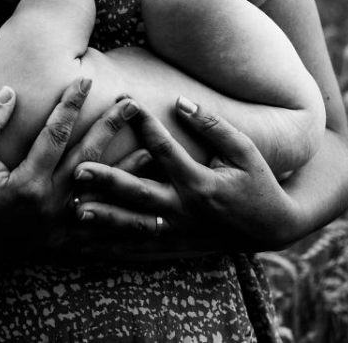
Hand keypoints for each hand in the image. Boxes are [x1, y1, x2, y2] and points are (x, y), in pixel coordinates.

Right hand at [0, 82, 145, 271]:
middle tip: (133, 103)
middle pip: (90, 158)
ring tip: (155, 150)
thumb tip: (10, 92)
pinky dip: (125, 224)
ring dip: (130, 172)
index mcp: (27, 180)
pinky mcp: (63, 241)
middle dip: (112, 127)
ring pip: (103, 195)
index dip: (71, 104)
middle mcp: (50, 202)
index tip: (86, 80)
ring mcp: (59, 225)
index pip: (56, 133)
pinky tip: (148, 216)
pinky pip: (101, 232)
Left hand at [73, 97, 302, 257]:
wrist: (272, 228)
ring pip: (135, 226)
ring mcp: (179, 230)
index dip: (144, 123)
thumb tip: (180, 102)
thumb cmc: (259, 183)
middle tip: (79, 170)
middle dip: (108, 181)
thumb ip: (213, 126)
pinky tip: (89, 243)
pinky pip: (140, 247)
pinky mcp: (176, 245)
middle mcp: (186, 208)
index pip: (165, 149)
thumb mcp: (244, 151)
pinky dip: (115, 246)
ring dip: (104, 217)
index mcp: (201, 182)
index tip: (122, 100)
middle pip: (140, 193)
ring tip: (75, 209)